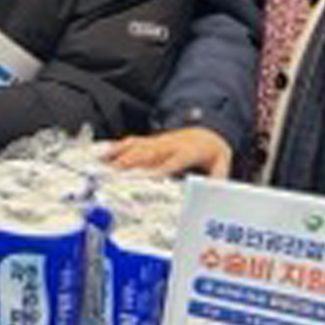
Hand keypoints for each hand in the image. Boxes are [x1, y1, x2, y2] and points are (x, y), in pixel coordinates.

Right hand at [106, 127, 232, 178]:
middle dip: (131, 161)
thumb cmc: (211, 150)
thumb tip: (213, 193)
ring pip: (136, 145)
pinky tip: (103, 154)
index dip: (160, 169)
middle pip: (147, 152)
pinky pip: (131, 142)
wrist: (208, 130)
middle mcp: (169, 144)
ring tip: (104, 165)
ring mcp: (157, 141)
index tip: (149, 178)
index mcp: (187, 151)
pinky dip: (115, 147)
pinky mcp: (149, 140)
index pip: (172, 161)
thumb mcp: (221, 163)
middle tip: (115, 173)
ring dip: (119, 155)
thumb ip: (217, 178)